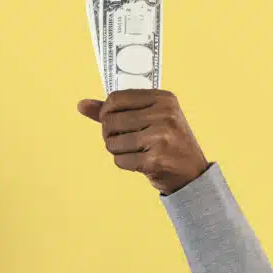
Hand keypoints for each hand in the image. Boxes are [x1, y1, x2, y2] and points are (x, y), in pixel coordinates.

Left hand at [77, 89, 209, 194]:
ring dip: (116, 149)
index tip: (112, 121)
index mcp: (163, 98)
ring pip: (112, 141)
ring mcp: (162, 137)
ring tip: (133, 150)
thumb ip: (114, 110)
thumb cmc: (166, 141)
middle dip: (109, 133)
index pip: (115, 98)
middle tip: (123, 139)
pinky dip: (124, 162)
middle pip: (110, 120)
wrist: (192, 174)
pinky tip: (139, 162)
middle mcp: (165, 114)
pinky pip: (120, 160)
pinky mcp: (156, 159)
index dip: (105, 112)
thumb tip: (81, 104)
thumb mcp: (148, 118)